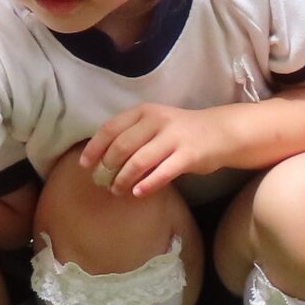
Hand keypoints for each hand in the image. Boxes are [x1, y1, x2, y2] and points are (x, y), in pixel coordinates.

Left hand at [82, 104, 238, 197]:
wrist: (220, 132)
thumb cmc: (180, 132)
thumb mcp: (155, 124)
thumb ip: (132, 135)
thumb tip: (102, 160)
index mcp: (144, 111)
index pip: (110, 128)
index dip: (94, 148)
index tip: (85, 165)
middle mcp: (157, 121)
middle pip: (121, 147)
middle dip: (107, 168)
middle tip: (103, 182)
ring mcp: (174, 138)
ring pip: (138, 161)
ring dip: (123, 179)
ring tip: (117, 191)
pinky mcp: (189, 155)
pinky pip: (162, 173)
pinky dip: (146, 185)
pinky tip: (138, 193)